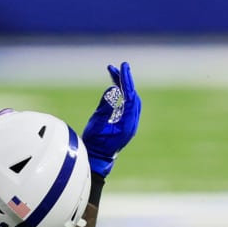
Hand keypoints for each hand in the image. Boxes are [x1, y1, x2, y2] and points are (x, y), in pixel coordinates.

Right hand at [82, 62, 140, 177]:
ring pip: (131, 100)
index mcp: (127, 122)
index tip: (123, 67)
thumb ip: (105, 107)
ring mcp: (130, 123)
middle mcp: (132, 122)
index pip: (130, 96)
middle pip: (133, 96)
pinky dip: (123, 94)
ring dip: (124, 86)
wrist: (97, 159)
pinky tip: (116, 87)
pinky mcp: (126, 124)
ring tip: (113, 73)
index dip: (126, 80)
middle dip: (125, 80)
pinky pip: (127, 105)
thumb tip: (113, 90)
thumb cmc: (94, 144)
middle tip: (117, 67)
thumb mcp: (97, 124)